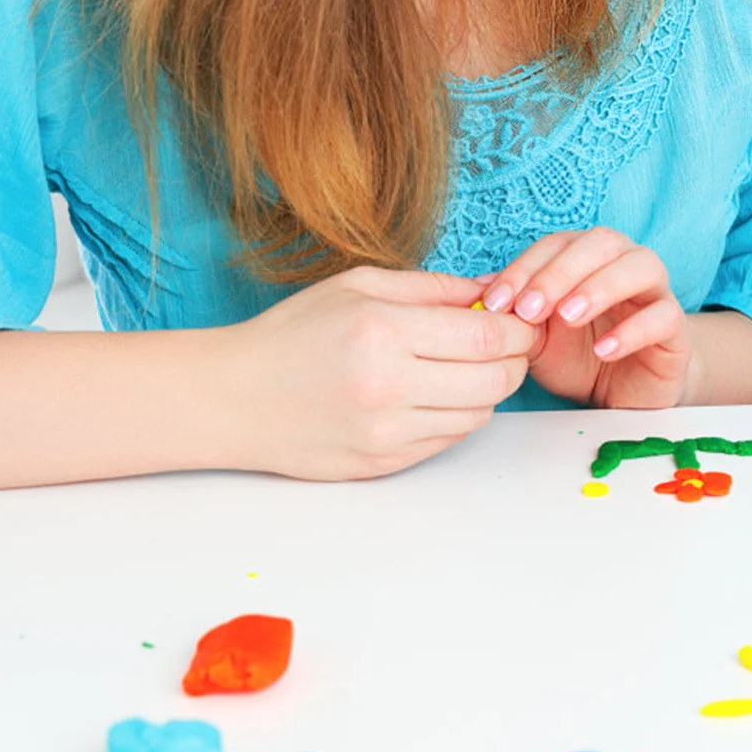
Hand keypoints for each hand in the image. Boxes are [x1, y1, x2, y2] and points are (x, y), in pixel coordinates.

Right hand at [224, 266, 537, 480]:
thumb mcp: (361, 286)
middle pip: (494, 380)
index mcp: (384, 332)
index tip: (520, 321)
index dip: (518, 329)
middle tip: (505, 345)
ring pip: (478, 415)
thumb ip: (434, 288)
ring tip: (468, 368)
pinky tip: (437, 394)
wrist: (232, 398)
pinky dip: (457, 416)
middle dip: (514, 360)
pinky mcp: (380, 464)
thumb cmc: (295, 332)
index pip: (487, 336)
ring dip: (488, 391)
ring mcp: (384, 433)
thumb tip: (494, 290)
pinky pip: (447, 440)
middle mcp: (388, 386)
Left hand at [475, 228, 693, 409]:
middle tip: (529, 309)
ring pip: (641, 266)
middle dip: (561, 271)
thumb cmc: (580, 356)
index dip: (525, 267)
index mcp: (589, 258)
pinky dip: (633, 330)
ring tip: (568, 317)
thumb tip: (475, 292)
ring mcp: (655, 293)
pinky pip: (664, 316)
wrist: (625, 394)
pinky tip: (605, 349)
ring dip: (600, 286)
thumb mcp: (538, 338)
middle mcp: (625, 264)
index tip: (494, 302)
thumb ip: (516, 314)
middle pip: (602, 242)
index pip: (558, 243)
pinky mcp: (676, 329)